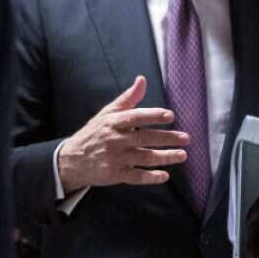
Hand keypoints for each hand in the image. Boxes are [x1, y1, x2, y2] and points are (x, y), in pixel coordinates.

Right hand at [57, 76, 189, 190]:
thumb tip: (142, 80)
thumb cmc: (95, 133)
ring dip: (165, 157)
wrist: (73, 159)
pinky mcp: (115, 175)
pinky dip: (151, 177)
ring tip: (182, 155)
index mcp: (113, 122)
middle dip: (167, 138)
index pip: (135, 117)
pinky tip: (164, 176)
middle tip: (186, 138)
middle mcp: (115, 140)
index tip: (170, 116)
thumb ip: (128, 98)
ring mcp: (115, 158)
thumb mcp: (107, 113)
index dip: (153, 116)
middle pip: (144, 138)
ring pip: (144, 158)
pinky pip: (136, 177)